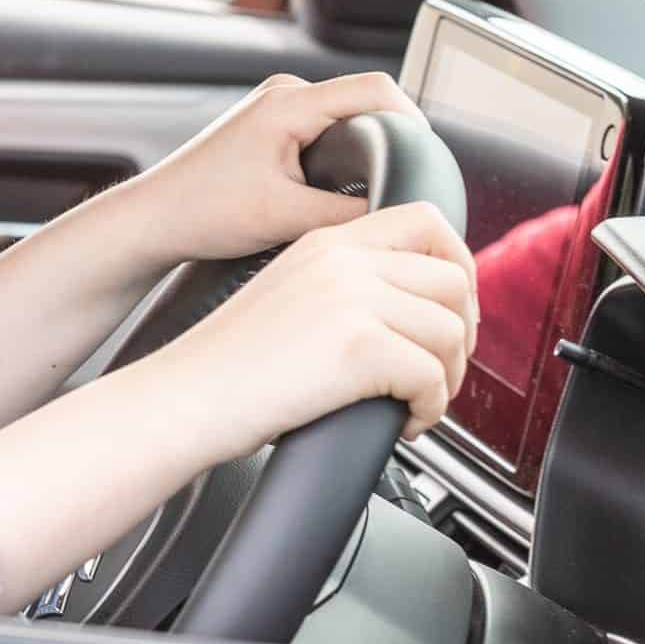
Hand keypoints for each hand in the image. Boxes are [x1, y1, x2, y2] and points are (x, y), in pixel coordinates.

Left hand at [120, 72, 428, 266]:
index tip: (428, 158)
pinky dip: (340, 157)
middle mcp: (284, 93)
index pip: (377, 89)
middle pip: (365, 104)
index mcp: (288, 102)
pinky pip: (325, 131)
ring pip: (346, 120)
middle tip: (402, 185)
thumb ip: (350, 214)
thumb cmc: (202, 212)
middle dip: (389, 142)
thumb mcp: (287, 219)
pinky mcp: (271, 127)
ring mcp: (275, 108)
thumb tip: (399, 213)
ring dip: (363, 152)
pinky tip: (337, 190)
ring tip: (369, 192)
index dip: (412, 121)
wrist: (152, 220)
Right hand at [158, 200, 477, 462]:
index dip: (458, 266)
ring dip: (447, 378)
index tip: (450, 311)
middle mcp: (342, 260)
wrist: (183, 397)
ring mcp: (351, 299)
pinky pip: (433, 379)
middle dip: (461, 334)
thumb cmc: (225, 367)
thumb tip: (415, 312)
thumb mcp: (289, 298)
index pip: (426, 221)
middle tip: (440, 370)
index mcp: (325, 243)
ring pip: (450, 333)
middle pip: (453, 281)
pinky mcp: (359, 347)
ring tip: (416, 402)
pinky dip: (429, 410)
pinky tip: (403, 423)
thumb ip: (345, 288)